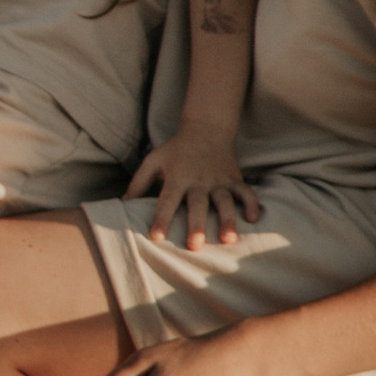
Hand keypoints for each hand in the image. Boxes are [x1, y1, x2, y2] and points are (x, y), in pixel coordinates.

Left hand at [125, 128, 262, 251]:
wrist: (206, 128)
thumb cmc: (175, 150)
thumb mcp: (153, 161)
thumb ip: (138, 183)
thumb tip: (122, 204)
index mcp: (177, 177)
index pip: (167, 199)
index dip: (161, 218)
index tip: (156, 236)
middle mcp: (199, 180)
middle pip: (198, 204)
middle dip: (197, 225)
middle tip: (194, 246)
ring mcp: (219, 180)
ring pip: (225, 201)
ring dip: (228, 220)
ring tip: (228, 240)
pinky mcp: (235, 179)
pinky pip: (246, 192)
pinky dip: (252, 204)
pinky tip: (252, 220)